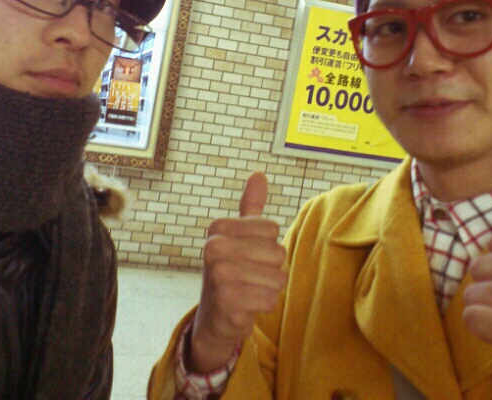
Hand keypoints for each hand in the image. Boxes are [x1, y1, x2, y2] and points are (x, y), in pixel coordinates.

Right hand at [188, 172, 287, 373]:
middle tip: (250, 276)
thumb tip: (259, 174)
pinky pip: (270, 300)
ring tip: (249, 290)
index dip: (268, 245)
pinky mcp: (228, 303)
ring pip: (277, 278)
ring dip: (269, 288)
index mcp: (217, 228)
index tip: (248, 255)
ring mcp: (219, 276)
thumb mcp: (239, 236)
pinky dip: (264, 305)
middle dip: (272, 269)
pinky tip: (246, 306)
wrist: (214, 317)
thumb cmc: (231, 271)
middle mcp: (214, 248)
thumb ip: (250, 206)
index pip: (272, 229)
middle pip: (277, 253)